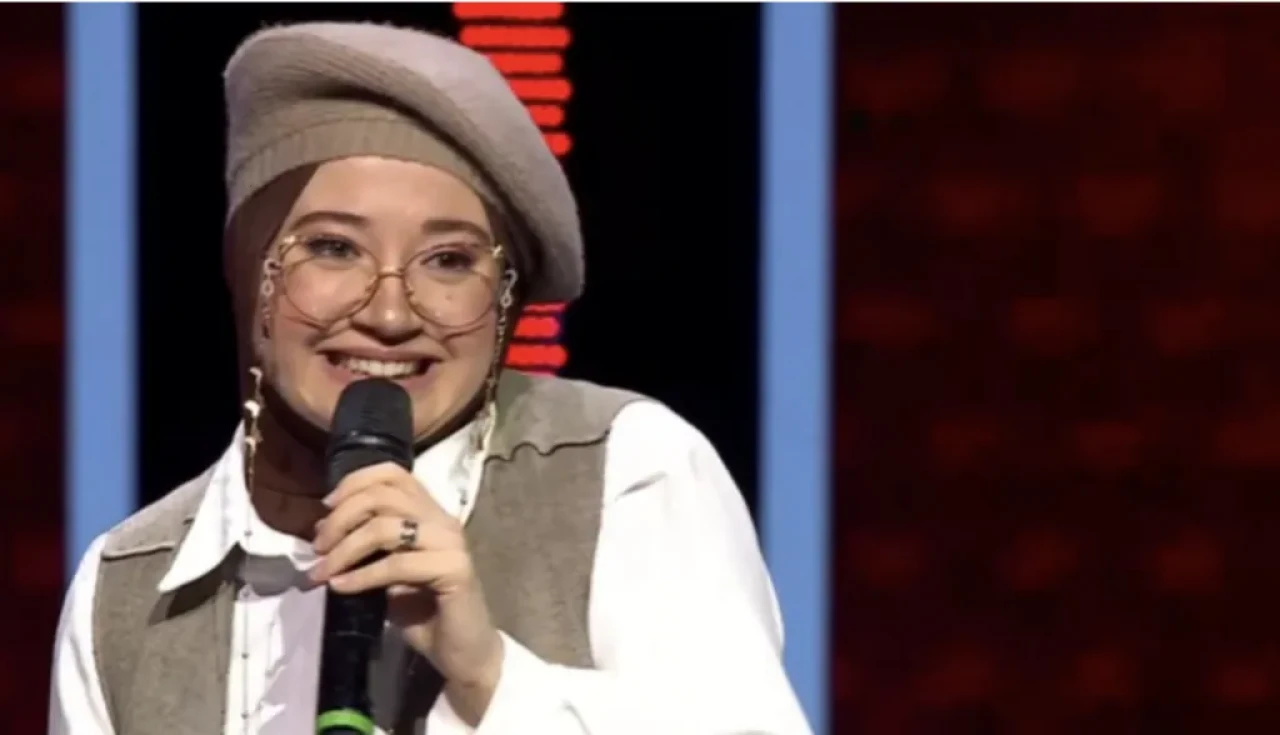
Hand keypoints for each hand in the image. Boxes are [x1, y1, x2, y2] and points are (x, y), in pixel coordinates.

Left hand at [310, 462, 502, 722]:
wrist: (463, 651)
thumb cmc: (424, 612)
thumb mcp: (388, 571)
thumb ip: (367, 546)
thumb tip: (323, 532)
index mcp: (429, 513)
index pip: (393, 473)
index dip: (355, 482)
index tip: (325, 507)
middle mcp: (443, 520)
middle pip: (383, 496)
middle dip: (341, 518)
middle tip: (318, 547)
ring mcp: (451, 543)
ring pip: (386, 528)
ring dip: (345, 549)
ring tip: (323, 571)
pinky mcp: (454, 570)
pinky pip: (397, 565)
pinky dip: (361, 576)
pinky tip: (341, 588)